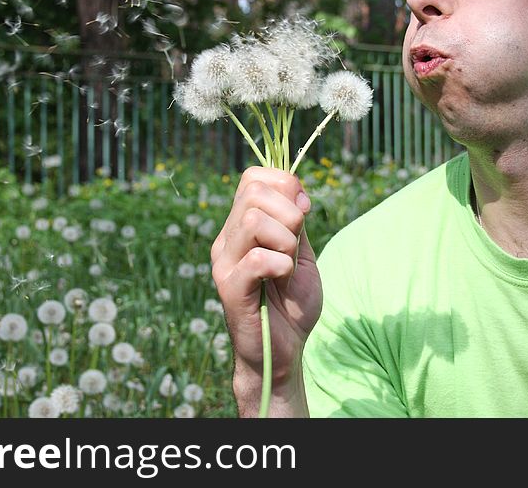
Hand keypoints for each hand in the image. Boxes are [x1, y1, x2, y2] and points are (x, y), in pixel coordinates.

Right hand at [211, 166, 321, 416]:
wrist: (286, 349)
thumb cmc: (292, 302)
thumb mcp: (300, 252)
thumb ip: (296, 220)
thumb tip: (297, 191)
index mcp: (242, 225)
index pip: (253, 178)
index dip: (284, 184)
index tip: (303, 211)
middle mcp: (227, 238)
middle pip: (254, 193)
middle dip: (290, 213)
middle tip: (296, 245)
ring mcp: (224, 262)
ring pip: (253, 222)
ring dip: (286, 241)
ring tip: (288, 264)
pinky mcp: (229, 288)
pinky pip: (256, 259)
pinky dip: (281, 266)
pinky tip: (282, 280)